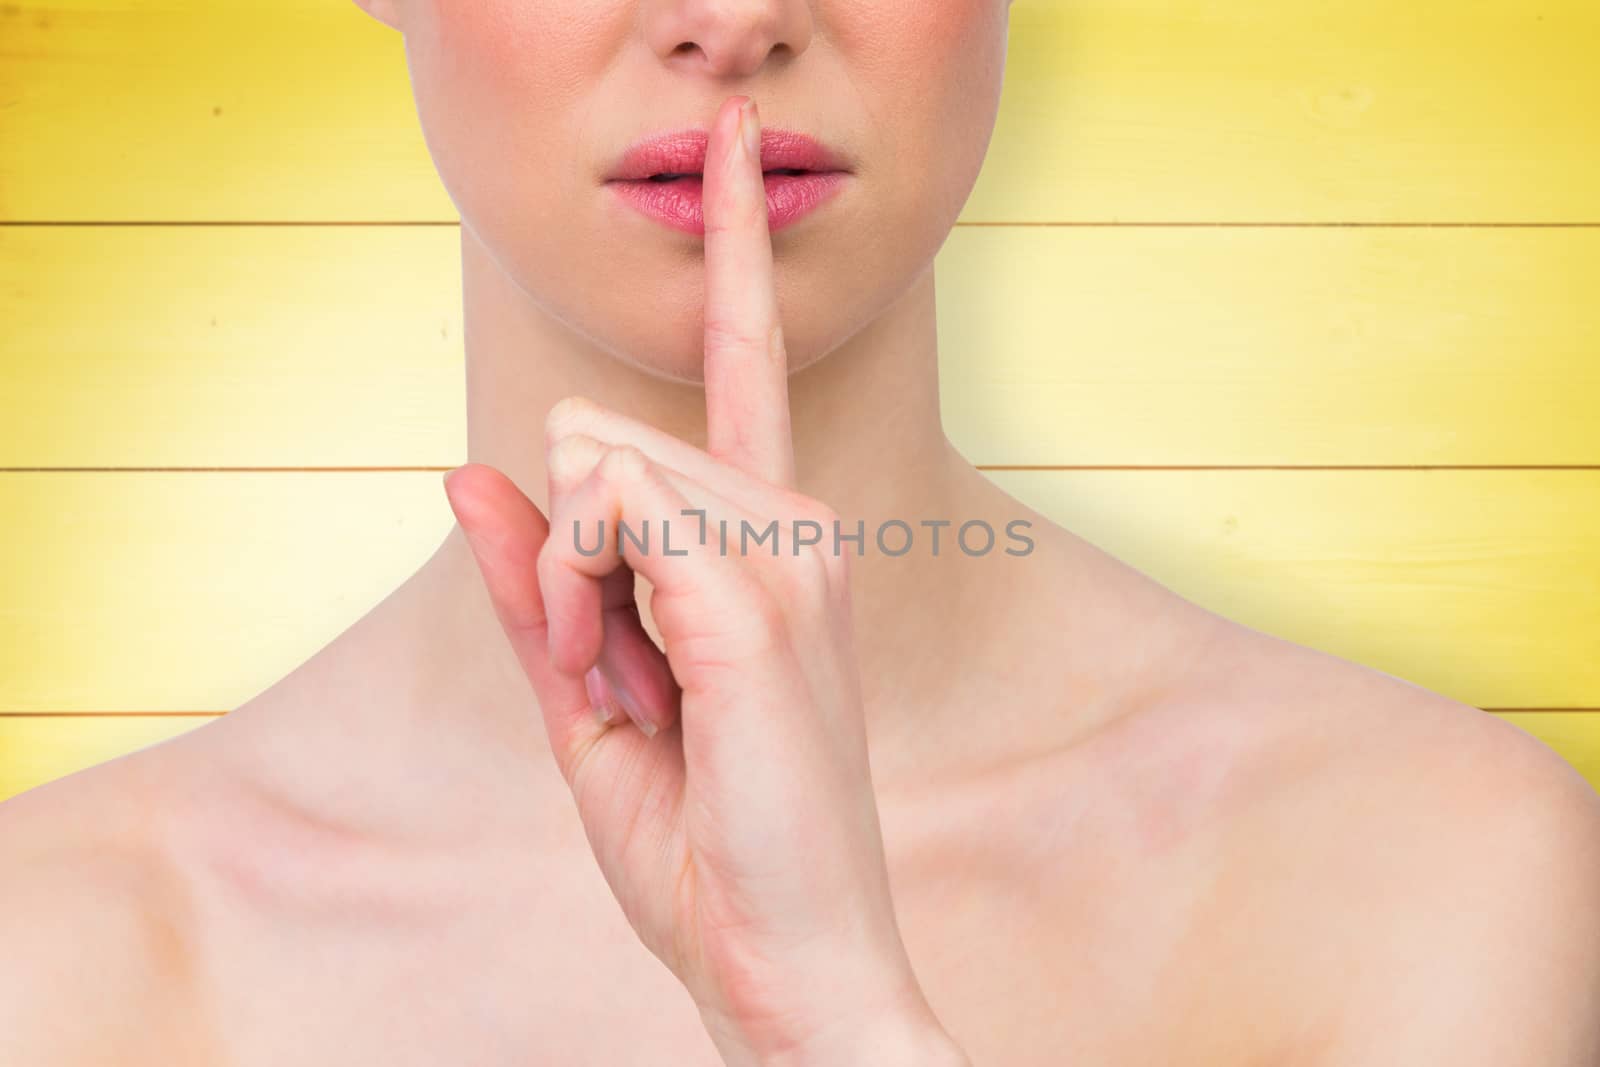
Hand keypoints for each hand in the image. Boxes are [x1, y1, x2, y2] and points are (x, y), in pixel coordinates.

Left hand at [443, 96, 966, 1065]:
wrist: (790, 966)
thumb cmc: (713, 844)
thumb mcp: (593, 701)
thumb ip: (537, 582)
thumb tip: (468, 471)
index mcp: (775, 547)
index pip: (749, 369)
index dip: (738, 249)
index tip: (739, 145)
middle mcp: (802, 531)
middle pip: (616, 436)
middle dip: (558, 552)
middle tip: (596, 668)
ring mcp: (793, 564)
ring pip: (606, 470)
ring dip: (560, 585)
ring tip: (614, 687)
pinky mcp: (760, 612)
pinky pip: (616, 517)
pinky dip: (571, 592)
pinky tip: (609, 664)